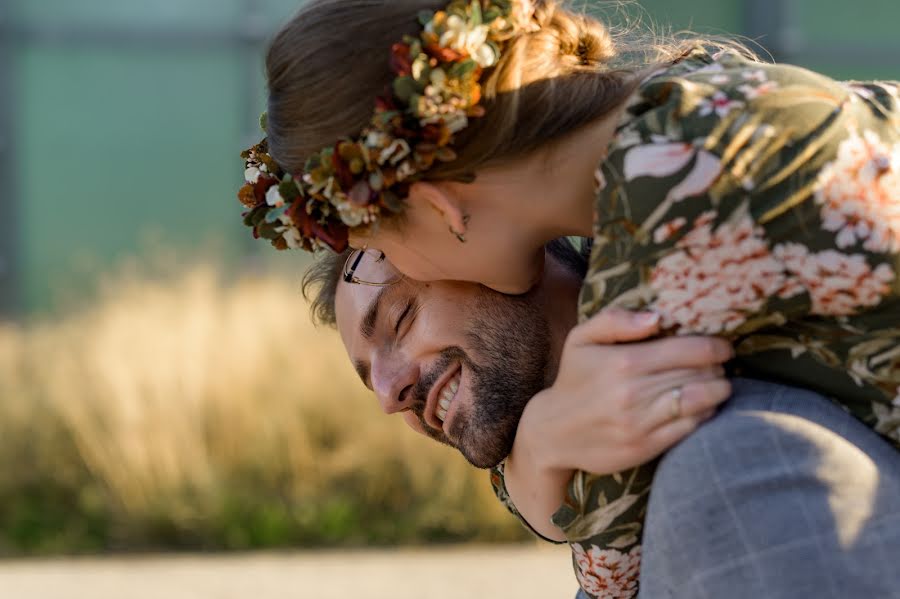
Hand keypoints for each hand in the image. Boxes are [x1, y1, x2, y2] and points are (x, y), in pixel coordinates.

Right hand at [504, 308, 732, 539]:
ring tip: (718, 384)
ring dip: (718, 391)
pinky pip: (690, 428)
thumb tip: (657, 318)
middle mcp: (633, 393)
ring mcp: (640, 423)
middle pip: (700, 374)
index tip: (723, 346)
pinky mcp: (644, 447)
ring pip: (701, 401)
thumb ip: (615, 320)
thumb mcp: (581, 339)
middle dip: (718, 367)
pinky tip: (701, 407)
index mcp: (623, 362)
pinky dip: (704, 415)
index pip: (689, 350)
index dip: (715, 346)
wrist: (552, 432)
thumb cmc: (574, 379)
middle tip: (720, 364)